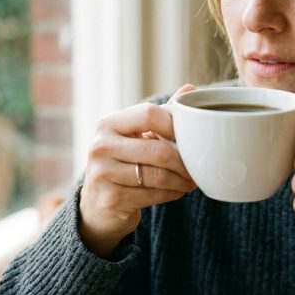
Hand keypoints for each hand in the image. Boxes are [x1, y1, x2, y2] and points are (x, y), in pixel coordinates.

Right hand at [78, 84, 197, 257]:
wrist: (97, 205)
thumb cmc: (124, 163)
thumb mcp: (136, 135)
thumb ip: (162, 114)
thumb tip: (190, 89)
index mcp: (108, 124)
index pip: (149, 114)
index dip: (174, 125)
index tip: (189, 136)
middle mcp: (100, 146)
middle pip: (158, 150)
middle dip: (184, 161)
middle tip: (197, 167)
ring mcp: (102, 174)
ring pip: (158, 175)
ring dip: (182, 180)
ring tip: (191, 180)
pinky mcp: (110, 199)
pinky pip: (153, 194)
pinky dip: (172, 193)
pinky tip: (178, 191)